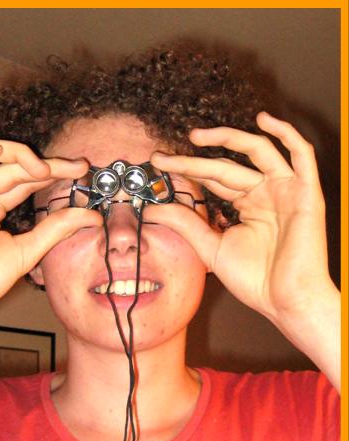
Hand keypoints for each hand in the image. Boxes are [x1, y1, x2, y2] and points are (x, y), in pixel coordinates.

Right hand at [0, 132, 100, 373]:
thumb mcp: (27, 250)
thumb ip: (56, 228)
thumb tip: (92, 216)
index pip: (24, 182)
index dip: (52, 173)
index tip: (81, 172)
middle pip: (11, 167)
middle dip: (45, 164)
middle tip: (76, 167)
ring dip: (14, 152)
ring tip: (42, 168)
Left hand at [148, 112, 334, 324]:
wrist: (286, 301)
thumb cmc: (255, 280)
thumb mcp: (212, 248)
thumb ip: (186, 225)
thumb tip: (153, 210)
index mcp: (246, 205)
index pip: (214, 179)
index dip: (187, 170)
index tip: (159, 164)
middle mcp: (264, 193)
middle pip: (227, 166)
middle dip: (194, 160)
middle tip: (164, 155)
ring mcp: (285, 190)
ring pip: (257, 152)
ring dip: (229, 138)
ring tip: (196, 135)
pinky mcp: (305, 192)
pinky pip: (301, 154)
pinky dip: (286, 134)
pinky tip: (263, 121)